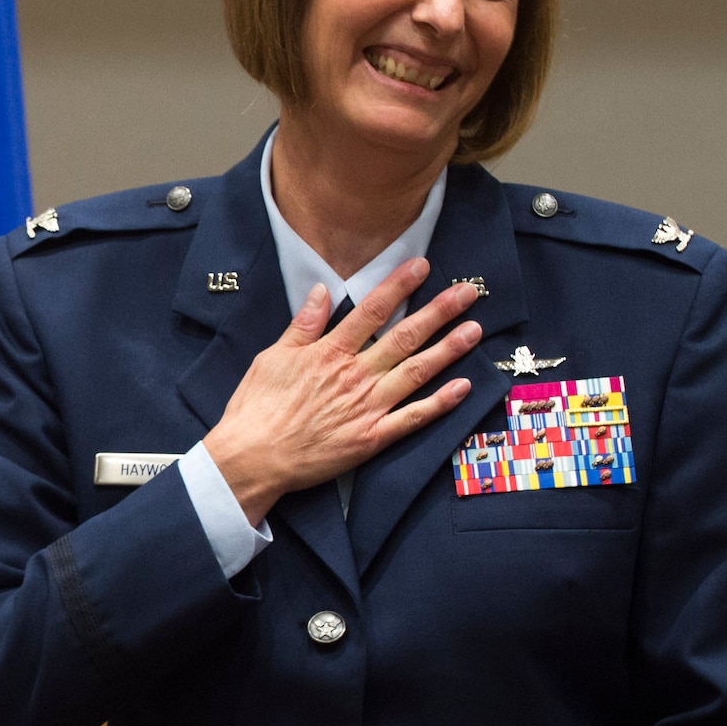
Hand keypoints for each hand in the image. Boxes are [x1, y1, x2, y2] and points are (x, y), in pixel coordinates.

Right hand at [203, 259, 482, 523]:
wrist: (253, 458)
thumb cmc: (256, 409)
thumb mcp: (271, 357)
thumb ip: (302, 325)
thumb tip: (320, 290)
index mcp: (329, 353)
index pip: (371, 311)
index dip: (398, 286)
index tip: (421, 266)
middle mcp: (355, 376)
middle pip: (404, 337)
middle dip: (439, 312)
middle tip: (467, 293)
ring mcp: (367, 407)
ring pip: (416, 372)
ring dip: (448, 350)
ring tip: (473, 330)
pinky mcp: (372, 438)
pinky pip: (413, 418)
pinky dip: (440, 403)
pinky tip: (463, 387)